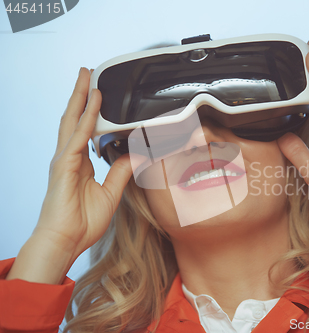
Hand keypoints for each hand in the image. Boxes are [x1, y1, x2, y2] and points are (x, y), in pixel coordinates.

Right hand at [7, 68, 132, 283]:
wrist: (65, 241)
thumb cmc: (82, 222)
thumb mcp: (110, 193)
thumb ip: (120, 173)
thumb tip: (133, 157)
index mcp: (79, 163)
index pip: (85, 130)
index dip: (91, 111)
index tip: (99, 96)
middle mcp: (69, 157)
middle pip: (75, 118)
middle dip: (81, 95)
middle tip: (87, 73)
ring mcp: (64, 159)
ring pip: (73, 121)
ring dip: (80, 98)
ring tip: (86, 78)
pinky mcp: (64, 165)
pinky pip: (78, 137)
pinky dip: (87, 119)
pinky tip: (93, 104)